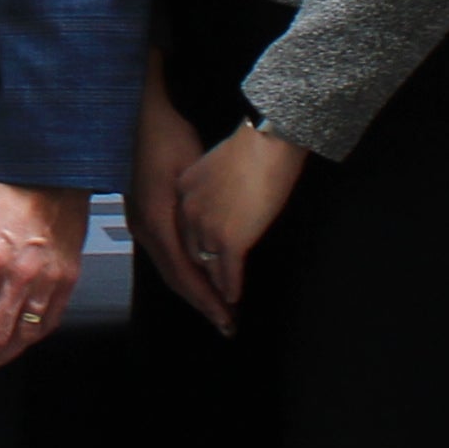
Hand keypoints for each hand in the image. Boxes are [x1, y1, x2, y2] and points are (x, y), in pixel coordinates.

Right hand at [124, 73, 208, 323]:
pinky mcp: (143, 214)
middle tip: (226, 323)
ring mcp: (141, 222)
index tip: (226, 318)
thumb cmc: (167, 136)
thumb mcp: (187, 176)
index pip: (184, 275)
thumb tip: (207, 253)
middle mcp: (145, 228)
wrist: (141, 112)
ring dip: (193, 289)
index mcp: (157, 222)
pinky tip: (198, 272)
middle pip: (175, 278)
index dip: (207, 300)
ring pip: (170, 268)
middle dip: (202, 303)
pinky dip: (184, 271)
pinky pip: (165, 254)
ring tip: (216, 304)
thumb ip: (195, 217)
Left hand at [171, 127, 312, 331]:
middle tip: (209, 297)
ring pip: (207, 267)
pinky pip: (228, 273)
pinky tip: (234, 298)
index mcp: (183, 191)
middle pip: (189, 254)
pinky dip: (231, 288)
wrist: (265, 142)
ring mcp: (205, 228)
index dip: (192, 252)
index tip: (199, 267)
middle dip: (199, 279)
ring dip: (215, 289)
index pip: (183, 230)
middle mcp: (187, 212)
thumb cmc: (253, 145)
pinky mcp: (228, 241)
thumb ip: (216, 188)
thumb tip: (229, 203)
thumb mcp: (220, 165)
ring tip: (222, 306)